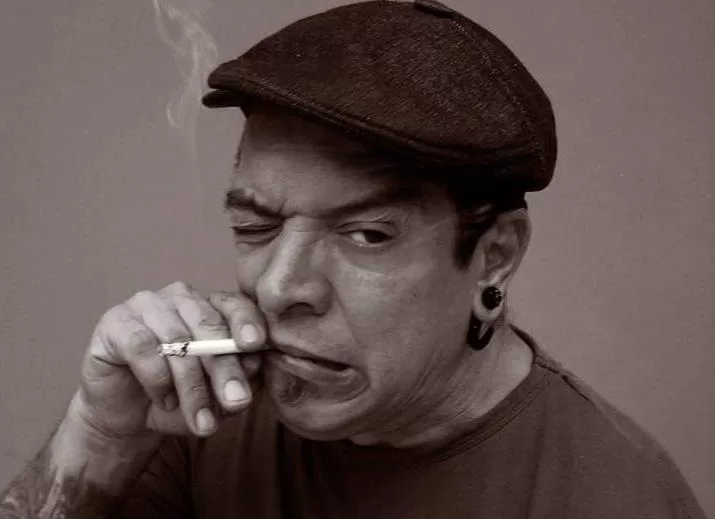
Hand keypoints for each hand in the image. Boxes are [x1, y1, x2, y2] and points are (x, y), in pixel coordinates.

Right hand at [71, 281, 266, 439]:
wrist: (129, 416)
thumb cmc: (180, 398)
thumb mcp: (217, 396)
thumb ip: (238, 379)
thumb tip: (253, 363)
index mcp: (212, 305)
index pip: (235, 305)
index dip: (247, 322)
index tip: (255, 345)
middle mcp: (181, 298)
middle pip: (209, 326)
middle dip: (225, 368)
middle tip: (236, 401)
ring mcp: (146, 304)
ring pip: (177, 340)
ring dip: (192, 386)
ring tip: (201, 422)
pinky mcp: (115, 322)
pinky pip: (142, 347)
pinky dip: (157, 379)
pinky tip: (165, 400)